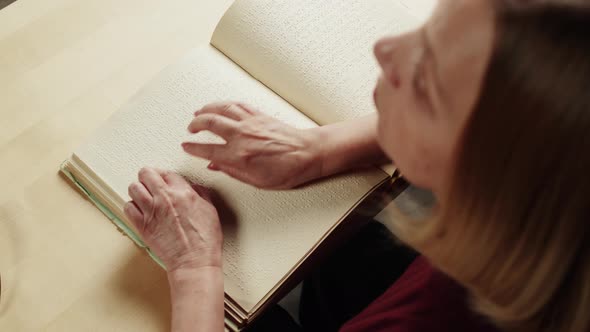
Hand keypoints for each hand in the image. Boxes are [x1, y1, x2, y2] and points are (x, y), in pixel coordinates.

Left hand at [124, 167, 221, 271]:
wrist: (194, 261)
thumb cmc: (204, 240)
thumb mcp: (210, 210)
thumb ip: (200, 194)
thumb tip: (192, 187)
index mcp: (183, 193)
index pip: (166, 172)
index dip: (164, 176)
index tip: (164, 180)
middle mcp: (165, 198)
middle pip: (145, 173)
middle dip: (148, 177)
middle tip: (151, 185)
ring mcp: (151, 211)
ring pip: (133, 188)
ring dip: (138, 191)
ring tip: (144, 197)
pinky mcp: (142, 225)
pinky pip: (128, 207)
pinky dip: (132, 207)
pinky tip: (140, 212)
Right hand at [182, 102, 322, 189]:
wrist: (308, 153)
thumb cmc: (287, 170)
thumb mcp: (256, 181)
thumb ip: (232, 172)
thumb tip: (215, 165)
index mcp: (238, 155)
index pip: (207, 149)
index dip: (192, 148)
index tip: (186, 146)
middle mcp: (241, 135)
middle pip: (209, 122)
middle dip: (195, 124)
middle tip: (190, 128)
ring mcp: (250, 123)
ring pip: (222, 109)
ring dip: (207, 109)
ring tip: (198, 112)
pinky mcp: (260, 115)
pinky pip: (237, 105)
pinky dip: (225, 104)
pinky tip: (221, 106)